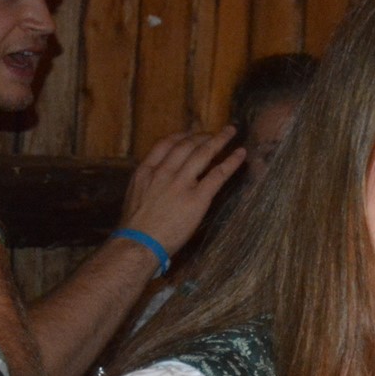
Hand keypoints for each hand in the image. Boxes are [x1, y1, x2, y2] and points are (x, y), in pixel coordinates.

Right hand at [117, 127, 244, 253]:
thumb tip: (159, 181)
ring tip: (231, 132)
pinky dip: (231, 161)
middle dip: (201, 136)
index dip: (180, 136)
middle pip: (186, 145)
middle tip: (213, 133)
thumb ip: (148, 183)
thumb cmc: (135, 228)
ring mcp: (181, 184)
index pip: (165, 145)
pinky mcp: (198, 198)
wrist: (138, 244)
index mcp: (146, 172)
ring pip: (204, 153)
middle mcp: (164, 173)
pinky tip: (240, 153)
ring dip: (219, 140)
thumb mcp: (134, 197)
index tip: (189, 134)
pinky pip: (218, 174)